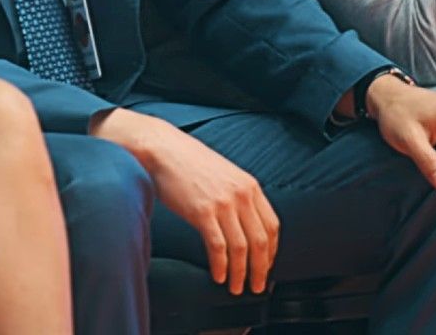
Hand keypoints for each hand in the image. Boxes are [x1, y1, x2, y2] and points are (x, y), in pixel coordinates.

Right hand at [94, 110, 278, 294]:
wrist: (162, 149)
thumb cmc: (188, 162)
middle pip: (260, 241)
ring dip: (240, 273)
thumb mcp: (224, 175)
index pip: (272, 226)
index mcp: (250, 185)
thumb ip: (238, 196)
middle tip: (256, 286)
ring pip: (241, 248)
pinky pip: (218, 247)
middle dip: (261, 269)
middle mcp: (241, 195)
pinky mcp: (202, 212)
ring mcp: (222, 203)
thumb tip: (243, 224)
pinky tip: (218, 276)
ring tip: (236, 287)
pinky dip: (221, 266)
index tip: (266, 266)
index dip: (271, 251)